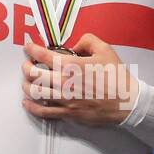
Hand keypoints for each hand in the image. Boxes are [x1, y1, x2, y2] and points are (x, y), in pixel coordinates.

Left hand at [20, 34, 138, 126]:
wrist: (127, 102)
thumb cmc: (117, 77)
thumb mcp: (105, 49)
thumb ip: (87, 40)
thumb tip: (74, 45)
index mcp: (71, 65)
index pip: (42, 55)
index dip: (32, 49)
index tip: (28, 47)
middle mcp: (63, 82)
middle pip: (33, 74)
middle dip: (26, 66)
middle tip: (26, 64)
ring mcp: (64, 99)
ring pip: (34, 93)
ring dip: (26, 85)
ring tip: (26, 81)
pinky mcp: (67, 113)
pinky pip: (42, 111)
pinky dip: (31, 106)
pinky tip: (27, 102)